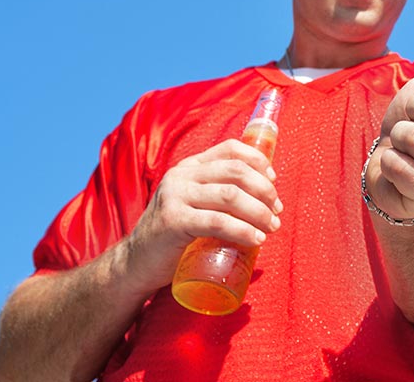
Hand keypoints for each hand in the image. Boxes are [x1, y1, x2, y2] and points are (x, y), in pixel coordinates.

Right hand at [121, 140, 281, 294]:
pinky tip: (256, 239)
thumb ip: (218, 196)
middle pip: (236, 172)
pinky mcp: (173, 222)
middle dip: (264, 190)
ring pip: (230, 196)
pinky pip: (217, 221)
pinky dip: (243, 230)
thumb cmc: (175, 237)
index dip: (258, 161)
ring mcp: (175, 197)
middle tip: (277, 212)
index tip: (274, 180)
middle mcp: (181, 176)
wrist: (136, 265)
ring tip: (272, 227)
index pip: (230, 149)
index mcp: (190, 167)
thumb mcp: (195, 205)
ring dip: (259, 212)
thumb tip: (266, 200)